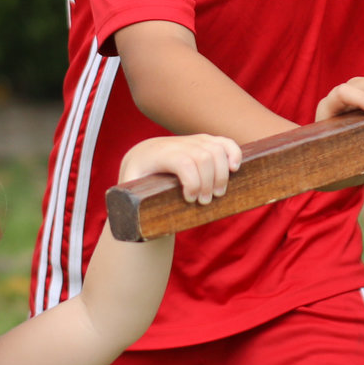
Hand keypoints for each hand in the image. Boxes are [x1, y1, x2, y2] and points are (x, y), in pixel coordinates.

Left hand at [121, 134, 243, 202]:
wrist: (141, 157)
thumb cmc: (136, 180)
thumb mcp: (128, 190)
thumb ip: (129, 203)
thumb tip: (132, 224)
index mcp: (159, 154)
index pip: (184, 161)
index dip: (193, 181)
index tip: (190, 200)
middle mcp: (177, 143)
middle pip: (204, 157)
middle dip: (210, 182)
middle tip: (205, 202)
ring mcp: (192, 140)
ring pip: (216, 150)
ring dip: (222, 174)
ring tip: (218, 194)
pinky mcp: (204, 141)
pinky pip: (223, 142)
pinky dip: (233, 153)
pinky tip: (235, 168)